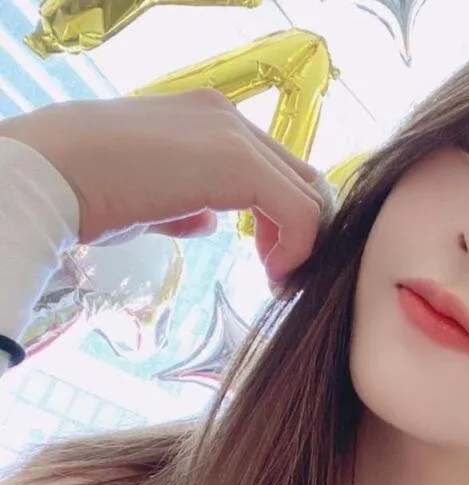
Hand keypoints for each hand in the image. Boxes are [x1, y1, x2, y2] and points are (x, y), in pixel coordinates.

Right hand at [0, 90, 325, 283]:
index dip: (281, 220)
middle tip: (276, 275)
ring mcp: (234, 133)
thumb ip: (188, 206)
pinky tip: (270, 273)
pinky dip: (298, 248)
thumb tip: (210, 222)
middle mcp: (228, 117)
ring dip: (302, 243)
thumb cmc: (88, 191)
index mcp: (208, 120)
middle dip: (299, 232)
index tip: (264, 262)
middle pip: (301, 178)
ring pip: (309, 193)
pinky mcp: (239, 161)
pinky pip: (301, 211)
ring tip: (273, 278)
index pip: (274, 169)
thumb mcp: (151, 201)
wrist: (54, 174)